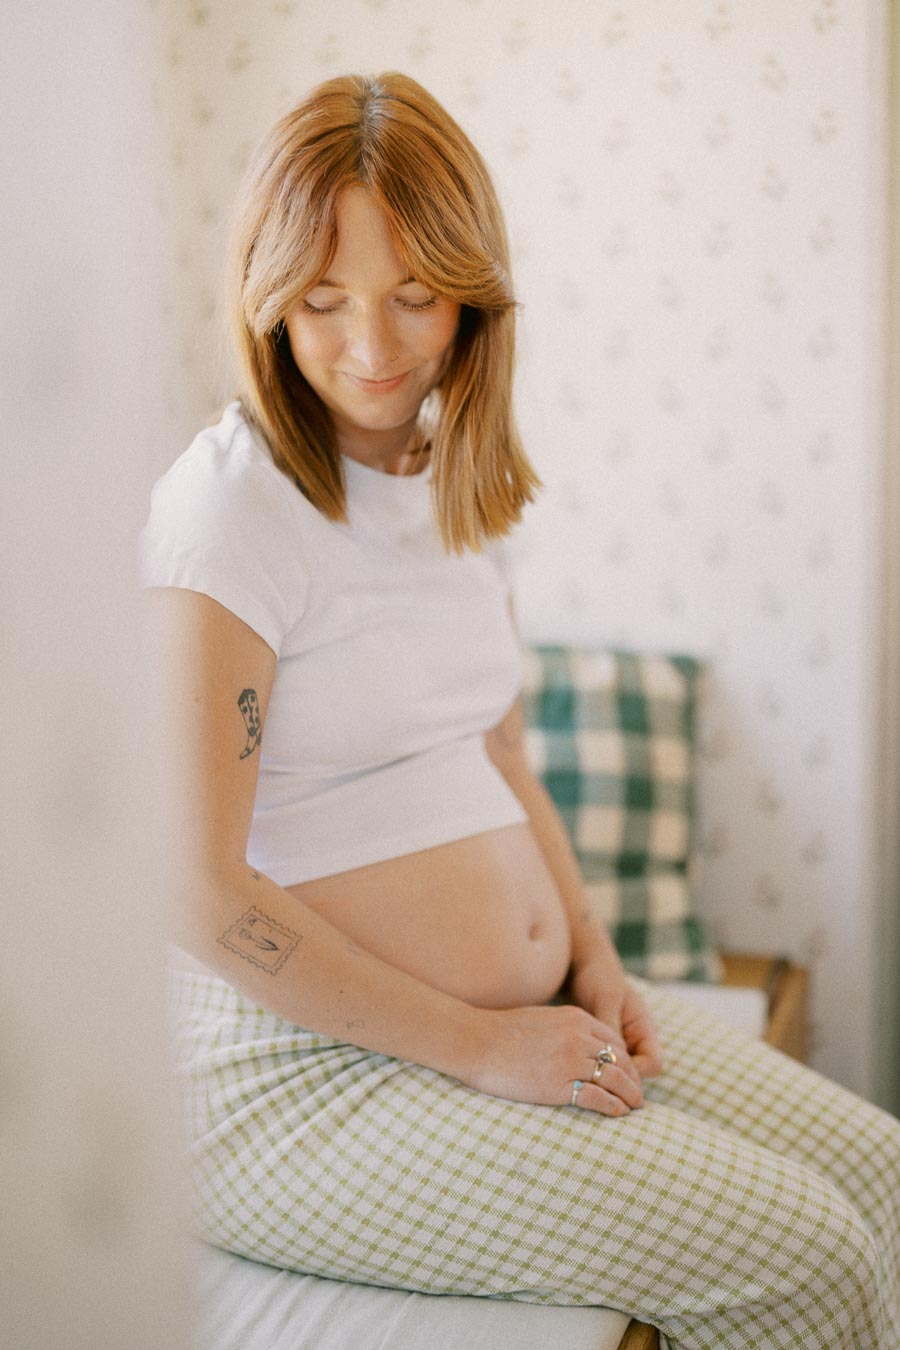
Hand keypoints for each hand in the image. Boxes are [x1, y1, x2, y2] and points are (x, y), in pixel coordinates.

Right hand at [463, 1003, 645, 1116]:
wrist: (476, 1040)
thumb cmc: (500, 1031)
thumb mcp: (541, 1019)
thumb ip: (563, 1029)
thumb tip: (572, 1045)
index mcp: (575, 1018)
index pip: (613, 1040)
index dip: (625, 1060)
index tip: (629, 1074)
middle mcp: (578, 1036)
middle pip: (620, 1059)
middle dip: (633, 1078)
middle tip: (638, 1094)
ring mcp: (569, 1060)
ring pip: (614, 1078)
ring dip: (630, 1094)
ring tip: (635, 1107)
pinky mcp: (558, 1084)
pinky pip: (597, 1097)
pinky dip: (613, 1106)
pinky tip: (618, 1113)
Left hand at [571, 959, 663, 1081]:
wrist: (582, 967)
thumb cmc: (598, 978)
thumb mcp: (606, 999)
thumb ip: (611, 1025)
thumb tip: (612, 1057)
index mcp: (644, 1028)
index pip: (653, 1063)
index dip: (637, 1074)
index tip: (613, 1075)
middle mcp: (636, 1040)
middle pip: (638, 1073)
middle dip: (620, 1082)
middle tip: (594, 1085)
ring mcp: (621, 1044)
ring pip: (620, 1072)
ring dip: (605, 1077)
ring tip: (584, 1079)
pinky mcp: (603, 1045)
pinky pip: (604, 1065)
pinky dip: (595, 1069)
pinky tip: (577, 1070)